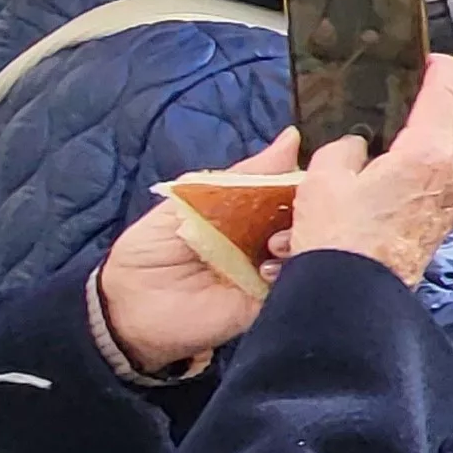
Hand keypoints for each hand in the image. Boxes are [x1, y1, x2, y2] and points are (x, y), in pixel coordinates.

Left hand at [98, 129, 302, 374]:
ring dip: (305, 237)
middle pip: (308, 217)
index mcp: (249, 211)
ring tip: (276, 240)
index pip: (292, 189)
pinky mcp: (270, 301)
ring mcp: (271, 271)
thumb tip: (292, 138)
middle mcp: (266, 239)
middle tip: (307, 204)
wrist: (125, 314)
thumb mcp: (187, 204)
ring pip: (309, 247)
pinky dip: (298, 269)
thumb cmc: (148, 254)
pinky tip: (278, 262)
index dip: (309, 179)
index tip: (326, 170)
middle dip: (314, 207)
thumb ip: (238, 177)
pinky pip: (299, 283)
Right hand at [286, 55, 452, 288]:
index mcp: (431, 153)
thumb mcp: (326, 176)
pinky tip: (407, 164)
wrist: (354, 292)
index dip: (441, 68)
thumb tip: (360, 145)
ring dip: (443, 134)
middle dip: (444, 103)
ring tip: (408, 131)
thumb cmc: (339, 238)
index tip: (431, 58)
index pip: (449, 92)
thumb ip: (348, 147)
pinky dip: (439, 162)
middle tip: (414, 96)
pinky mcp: (452, 216)